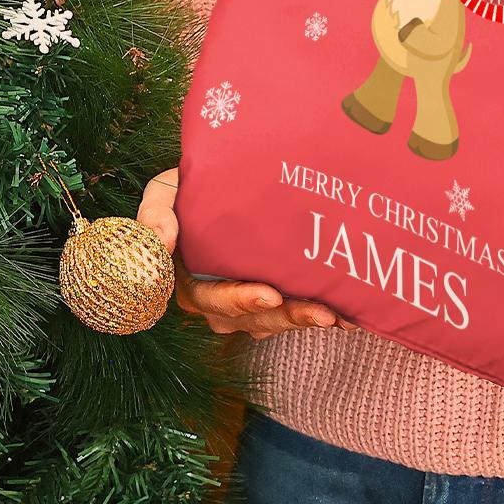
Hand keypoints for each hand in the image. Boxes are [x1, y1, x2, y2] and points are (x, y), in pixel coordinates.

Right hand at [138, 169, 355, 338]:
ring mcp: (245, 302)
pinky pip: (292, 311)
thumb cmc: (185, 191)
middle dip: (286, 317)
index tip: (270, 294)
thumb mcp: (163, 194)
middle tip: (320, 312)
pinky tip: (349, 313)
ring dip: (306, 319)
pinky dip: (318, 312)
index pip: (213, 300)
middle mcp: (217, 301)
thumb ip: (155, 214)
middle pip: (251, 318)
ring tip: (338, 314)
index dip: (240, 301)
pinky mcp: (270, 296)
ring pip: (276, 320)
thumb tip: (160, 239)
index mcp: (189, 283)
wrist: (216, 183)